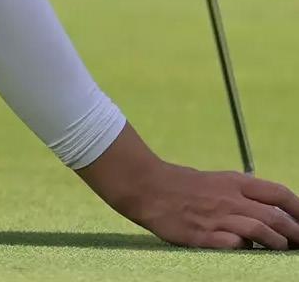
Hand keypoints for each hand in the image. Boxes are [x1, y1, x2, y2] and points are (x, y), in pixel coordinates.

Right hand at [77, 123, 298, 249]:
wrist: (149, 187)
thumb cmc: (184, 186)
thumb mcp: (217, 182)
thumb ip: (242, 195)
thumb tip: (270, 211)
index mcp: (235, 182)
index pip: (279, 193)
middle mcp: (230, 198)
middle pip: (275, 216)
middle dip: (295, 233)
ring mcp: (217, 217)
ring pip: (260, 231)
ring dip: (275, 242)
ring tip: (280, 249)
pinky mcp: (203, 235)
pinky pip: (233, 245)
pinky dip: (244, 249)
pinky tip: (244, 250)